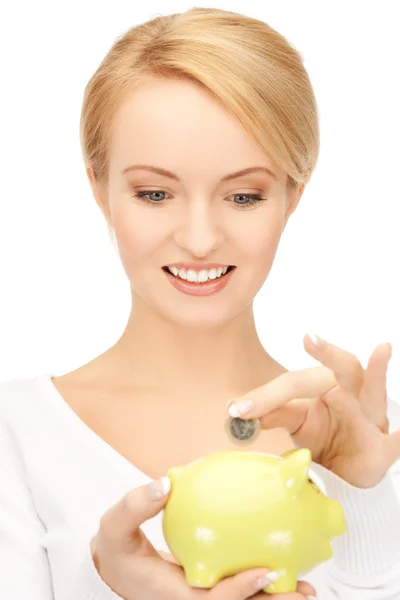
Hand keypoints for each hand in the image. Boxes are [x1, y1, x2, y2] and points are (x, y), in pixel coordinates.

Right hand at [90, 477, 315, 598]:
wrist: (118, 569)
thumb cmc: (118, 551)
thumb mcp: (114, 527)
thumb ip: (134, 506)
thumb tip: (163, 485)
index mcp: (172, 597)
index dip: (239, 591)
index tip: (266, 570)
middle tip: (304, 592)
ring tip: (306, 590)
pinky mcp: (209, 595)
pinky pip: (241, 595)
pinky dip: (263, 588)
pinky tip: (284, 573)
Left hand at [227, 334, 399, 487]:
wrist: (347, 470)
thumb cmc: (322, 435)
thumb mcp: (295, 421)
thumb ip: (272, 412)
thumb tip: (238, 409)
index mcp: (325, 385)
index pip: (293, 384)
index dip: (265, 396)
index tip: (238, 409)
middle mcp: (351, 394)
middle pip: (343, 367)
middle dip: (329, 352)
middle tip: (309, 338)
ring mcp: (370, 419)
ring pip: (374, 393)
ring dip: (377, 372)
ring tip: (381, 348)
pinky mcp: (382, 448)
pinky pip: (395, 442)